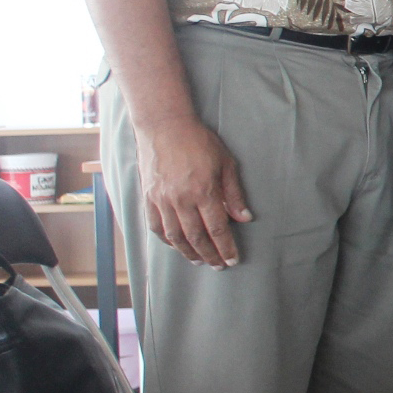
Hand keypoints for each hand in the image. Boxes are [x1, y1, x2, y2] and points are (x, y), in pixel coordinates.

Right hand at [137, 114, 250, 267]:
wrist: (165, 127)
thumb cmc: (199, 142)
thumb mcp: (226, 163)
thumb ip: (234, 193)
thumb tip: (244, 218)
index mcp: (203, 191)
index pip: (218, 229)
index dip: (226, 248)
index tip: (233, 260)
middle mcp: (180, 199)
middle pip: (196, 237)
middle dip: (209, 255)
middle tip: (218, 266)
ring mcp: (161, 200)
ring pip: (175, 236)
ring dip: (188, 252)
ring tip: (199, 260)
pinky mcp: (148, 197)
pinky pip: (156, 226)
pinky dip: (167, 240)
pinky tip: (177, 245)